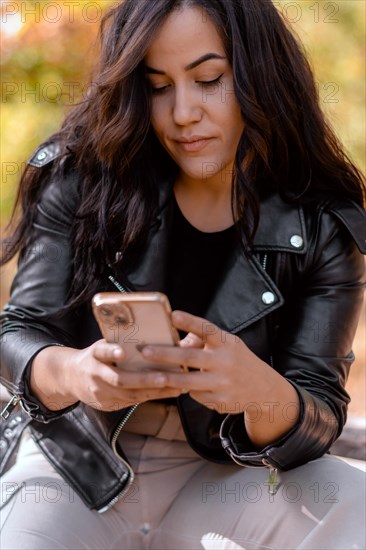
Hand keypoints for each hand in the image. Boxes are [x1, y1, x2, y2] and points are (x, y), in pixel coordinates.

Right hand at [31, 340, 182, 412]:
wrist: (70, 378)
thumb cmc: (96, 356)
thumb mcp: (101, 345)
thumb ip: (119, 341)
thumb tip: (152, 330)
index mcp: (94, 354)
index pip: (101, 351)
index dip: (111, 351)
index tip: (122, 351)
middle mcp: (95, 374)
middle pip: (119, 380)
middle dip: (144, 380)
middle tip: (165, 377)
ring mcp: (100, 393)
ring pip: (129, 395)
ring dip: (155, 392)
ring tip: (176, 387)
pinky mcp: (107, 405)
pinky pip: (132, 403)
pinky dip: (152, 397)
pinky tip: (170, 392)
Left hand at [140, 310, 268, 413]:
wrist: (264, 389)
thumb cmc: (236, 360)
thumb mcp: (226, 344)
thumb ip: (203, 340)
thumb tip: (175, 341)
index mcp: (226, 342)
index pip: (206, 329)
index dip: (190, 322)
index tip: (173, 315)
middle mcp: (225, 361)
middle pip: (191, 357)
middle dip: (166, 354)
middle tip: (145, 351)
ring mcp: (223, 383)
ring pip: (188, 382)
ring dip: (167, 378)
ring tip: (149, 375)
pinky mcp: (220, 401)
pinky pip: (195, 395)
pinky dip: (186, 390)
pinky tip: (183, 387)